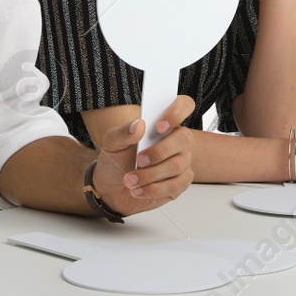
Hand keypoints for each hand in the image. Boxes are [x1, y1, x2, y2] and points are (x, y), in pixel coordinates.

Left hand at [92, 94, 194, 215]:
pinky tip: (138, 190)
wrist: (112, 189)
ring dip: (150, 175)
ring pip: (177, 165)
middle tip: (139, 160)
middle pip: (184, 137)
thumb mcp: (112, 144)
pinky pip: (176, 185)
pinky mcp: (180, 183)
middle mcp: (176, 140)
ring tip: (130, 180)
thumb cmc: (116, 161)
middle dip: (159, 151)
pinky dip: (154, 189)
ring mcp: (181, 161)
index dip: (176, 112)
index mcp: (162, 123)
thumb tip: (138, 125)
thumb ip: (123, 132)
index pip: (183, 105)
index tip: (159, 126)